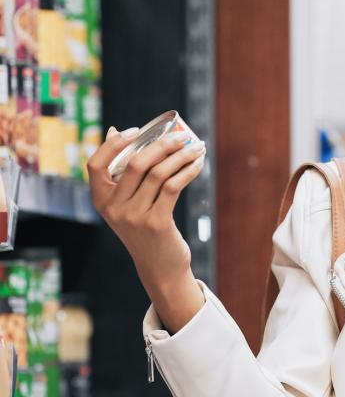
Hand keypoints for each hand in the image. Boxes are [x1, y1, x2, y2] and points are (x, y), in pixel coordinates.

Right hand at [87, 125, 205, 300]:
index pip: (95, 164)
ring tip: (197, 148)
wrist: (159, 267)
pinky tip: (198, 164)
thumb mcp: (127, 203)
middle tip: (183, 136)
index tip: (136, 130)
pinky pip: (173, 186)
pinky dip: (188, 171)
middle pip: (136, 163)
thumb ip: (122, 173)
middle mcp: (114, 208)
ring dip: (181, 156)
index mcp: (101, 200)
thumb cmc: (145, 227)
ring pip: (159, 173)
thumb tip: (115, 131)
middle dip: (163, 144)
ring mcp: (134, 217)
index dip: (113, 144)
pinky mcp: (157, 223)